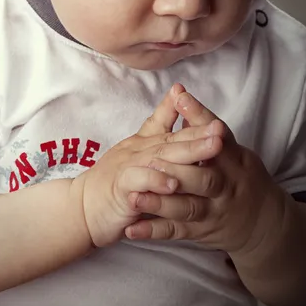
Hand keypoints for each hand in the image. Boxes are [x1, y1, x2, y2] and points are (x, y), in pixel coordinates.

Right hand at [77, 86, 221, 246]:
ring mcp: (130, 166)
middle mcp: (141, 150)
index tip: (220, 120)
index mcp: (148, 143)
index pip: (175, 130)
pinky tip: (174, 183)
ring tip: (211, 149)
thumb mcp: (139, 152)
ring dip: (187, 153)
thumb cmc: (115, 180)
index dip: (196, 123)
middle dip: (199, 134)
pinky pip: (139, 181)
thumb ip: (159, 128)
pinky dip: (156, 181)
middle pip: (173, 140)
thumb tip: (178, 99)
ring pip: (161, 157)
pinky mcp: (120, 187)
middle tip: (222, 131)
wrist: (84, 206)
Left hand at [125, 90, 285, 255]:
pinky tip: (131, 229)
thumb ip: (203, 126)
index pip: (218, 136)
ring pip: (188, 207)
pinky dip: (154, 231)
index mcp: (235, 160)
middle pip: (206, 177)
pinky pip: (176, 232)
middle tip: (150, 164)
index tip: (180, 98)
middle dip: (178, 170)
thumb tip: (179, 94)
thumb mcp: (230, 150)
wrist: (262, 224)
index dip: (200, 116)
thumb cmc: (238, 176)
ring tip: (134, 197)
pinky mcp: (201, 232)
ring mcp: (214, 211)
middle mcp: (227, 186)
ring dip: (160, 203)